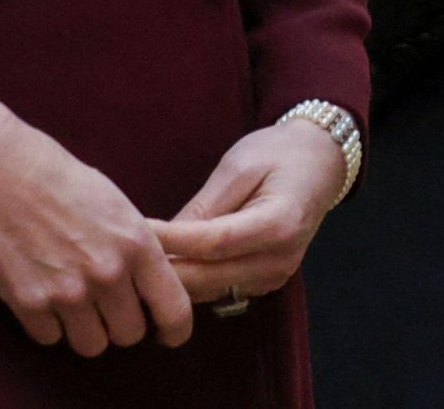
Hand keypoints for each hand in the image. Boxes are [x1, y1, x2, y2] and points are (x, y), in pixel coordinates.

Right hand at [0, 97, 193, 357]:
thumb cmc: (55, 174)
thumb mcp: (113, 201)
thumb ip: (135, 247)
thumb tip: (151, 286)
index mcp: (135, 243)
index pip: (174, 311)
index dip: (173, 329)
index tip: (164, 332)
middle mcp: (107, 273)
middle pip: (130, 335)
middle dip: (119, 322)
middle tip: (103, 300)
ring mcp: (67, 292)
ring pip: (92, 345)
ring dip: (84, 327)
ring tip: (70, 296)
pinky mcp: (29, 303)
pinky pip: (51, 338)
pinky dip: (47, 322)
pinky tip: (40, 288)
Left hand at [152, 119, 344, 306]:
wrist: (318, 164)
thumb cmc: (277, 154)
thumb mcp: (238, 166)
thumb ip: (206, 205)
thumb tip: (166, 235)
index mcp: (277, 225)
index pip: (213, 243)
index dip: (171, 240)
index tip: (134, 230)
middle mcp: (280, 261)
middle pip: (210, 277)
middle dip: (166, 268)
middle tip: (125, 253)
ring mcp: (276, 277)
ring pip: (214, 289)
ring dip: (177, 280)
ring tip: (137, 261)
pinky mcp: (267, 281)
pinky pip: (223, 288)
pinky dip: (195, 279)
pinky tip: (168, 264)